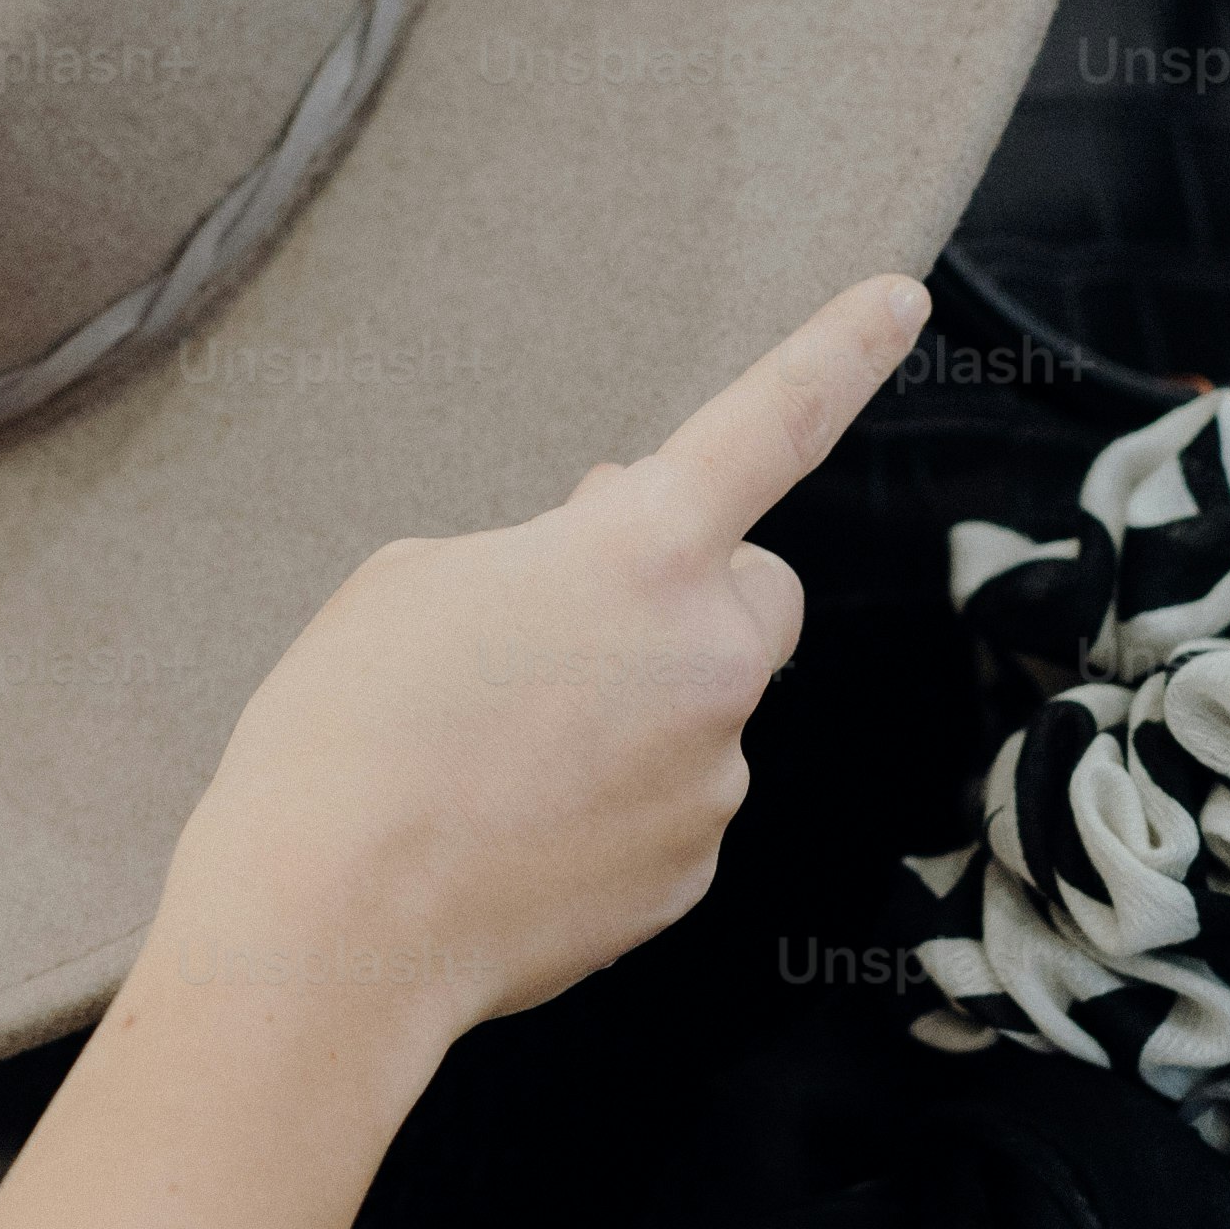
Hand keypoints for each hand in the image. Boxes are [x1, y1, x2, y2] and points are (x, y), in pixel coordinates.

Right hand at [142, 274, 923, 1089]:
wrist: (331, 931)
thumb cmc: (346, 737)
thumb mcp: (416, 584)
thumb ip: (541, 561)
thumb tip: (604, 590)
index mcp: (640, 552)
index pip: (769, 424)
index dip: (837, 352)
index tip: (899, 298)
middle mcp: (709, 659)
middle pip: (757, 595)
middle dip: (695, 595)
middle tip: (578, 623)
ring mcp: (710, 778)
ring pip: (702, 714)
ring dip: (632, 713)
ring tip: (497, 754)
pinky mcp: (686, 877)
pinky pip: (668, 812)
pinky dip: (611, 810)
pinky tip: (510, 829)